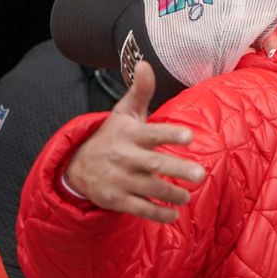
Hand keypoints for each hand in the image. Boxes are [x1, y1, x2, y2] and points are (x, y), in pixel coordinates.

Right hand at [64, 61, 205, 223]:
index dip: (170, 134)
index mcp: (129, 135)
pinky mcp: (117, 200)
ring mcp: (120, 180)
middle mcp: (124, 157)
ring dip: (171, 194)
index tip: (189, 136)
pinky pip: (140, 209)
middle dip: (177, 169)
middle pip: (154, 164)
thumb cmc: (112, 136)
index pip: (152, 133)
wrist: (76, 167)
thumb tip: (145, 63)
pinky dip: (157, 214)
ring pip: (149, 189)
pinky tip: (174, 214)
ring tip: (187, 195)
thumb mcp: (123, 113)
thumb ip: (140, 91)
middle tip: (200, 174)